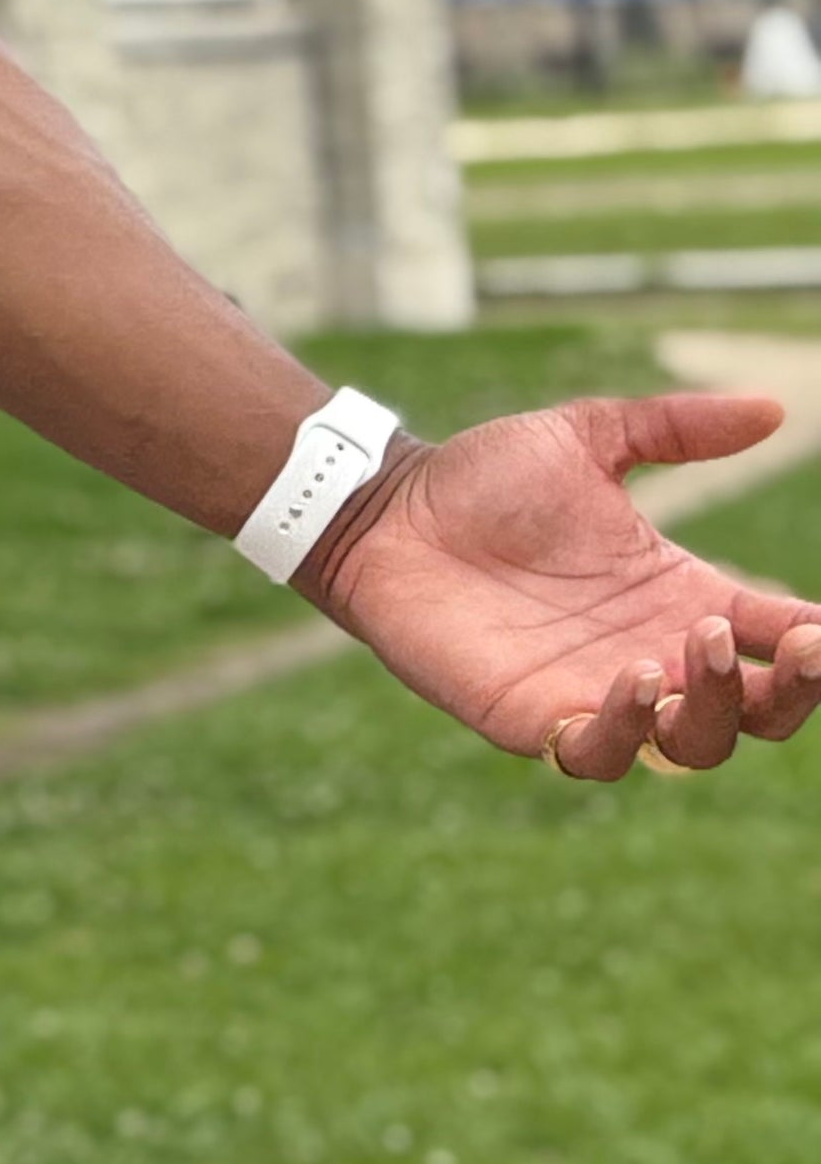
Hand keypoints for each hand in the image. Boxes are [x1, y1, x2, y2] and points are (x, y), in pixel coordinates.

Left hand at [308, 394, 820, 776]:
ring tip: (699, 641)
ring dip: (719, 706)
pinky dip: (632, 728)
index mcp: (678, 593)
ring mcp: (598, 692)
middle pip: (759, 711)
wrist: (386, 511)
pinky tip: (636, 676)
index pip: (774, 636)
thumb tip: (772, 408)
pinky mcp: (535, 717)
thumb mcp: (590, 436)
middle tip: (796, 643)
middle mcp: (652, 652)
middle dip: (793, 689)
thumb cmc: (482, 477)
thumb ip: (677, 427)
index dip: (815, 641)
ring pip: (697, 744)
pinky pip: (602, 755)